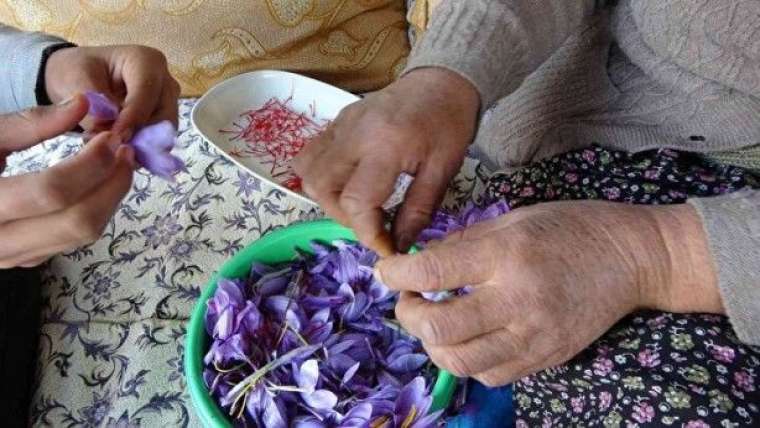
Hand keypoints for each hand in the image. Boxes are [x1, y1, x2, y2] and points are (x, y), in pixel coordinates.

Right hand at [0, 95, 134, 267]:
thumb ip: (28, 123)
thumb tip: (82, 104)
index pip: (51, 191)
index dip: (90, 164)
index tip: (111, 138)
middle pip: (77, 221)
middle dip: (112, 184)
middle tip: (124, 151)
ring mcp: (11, 257)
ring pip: (81, 236)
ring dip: (110, 198)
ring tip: (118, 163)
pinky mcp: (23, 260)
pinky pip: (71, 240)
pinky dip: (94, 210)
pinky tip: (98, 184)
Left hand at [44, 45, 179, 137]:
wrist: (78, 77)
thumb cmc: (77, 71)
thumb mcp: (74, 80)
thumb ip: (93, 105)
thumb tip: (109, 131)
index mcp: (145, 61)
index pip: (146, 94)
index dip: (131, 119)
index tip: (113, 138)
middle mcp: (164, 80)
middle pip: (164, 115)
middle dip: (140, 135)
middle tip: (113, 148)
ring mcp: (168, 100)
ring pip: (165, 131)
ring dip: (141, 144)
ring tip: (113, 149)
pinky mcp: (164, 119)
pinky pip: (160, 140)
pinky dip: (142, 149)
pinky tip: (122, 152)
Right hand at [293, 68, 479, 255]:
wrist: (442, 82)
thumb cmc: (448, 124)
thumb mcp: (443, 171)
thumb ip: (418, 211)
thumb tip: (399, 245)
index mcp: (386, 146)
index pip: (357, 202)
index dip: (369, 234)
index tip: (387, 247)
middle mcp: (354, 134)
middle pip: (323, 189)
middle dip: (344, 218)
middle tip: (373, 223)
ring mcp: (341, 125)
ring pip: (309, 173)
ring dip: (328, 199)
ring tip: (359, 205)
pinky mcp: (336, 122)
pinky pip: (311, 155)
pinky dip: (320, 177)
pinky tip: (346, 184)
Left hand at [375, 200, 723, 385]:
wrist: (632, 258)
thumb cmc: (570, 228)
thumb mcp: (514, 219)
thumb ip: (465, 244)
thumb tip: (420, 265)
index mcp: (507, 254)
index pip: (433, 272)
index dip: (396, 275)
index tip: (386, 272)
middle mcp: (518, 299)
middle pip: (439, 328)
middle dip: (409, 315)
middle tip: (409, 300)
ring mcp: (534, 335)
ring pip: (460, 361)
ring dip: (433, 344)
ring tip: (434, 322)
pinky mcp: (547, 357)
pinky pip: (491, 375)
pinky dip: (467, 360)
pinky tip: (469, 339)